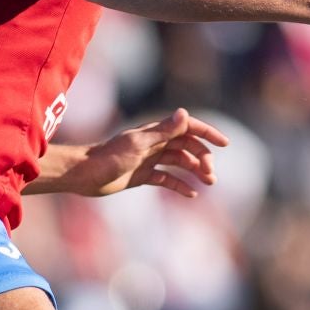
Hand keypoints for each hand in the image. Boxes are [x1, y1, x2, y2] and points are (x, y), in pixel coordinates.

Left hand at [44, 108, 228, 198]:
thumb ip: (163, 131)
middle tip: (211, 176)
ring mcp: (148, 159)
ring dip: (194, 171)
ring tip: (208, 183)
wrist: (84, 175)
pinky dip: (179, 185)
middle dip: (203, 158)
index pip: (187, 128)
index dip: (207, 133)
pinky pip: (166, 178)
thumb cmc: (108, 157)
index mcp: (155, 132)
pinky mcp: (142, 175)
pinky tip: (191, 194)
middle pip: (186, 146)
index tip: (224, 144)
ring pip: (179, 162)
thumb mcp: (138, 144)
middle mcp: (154, 143)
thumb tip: (185, 114)